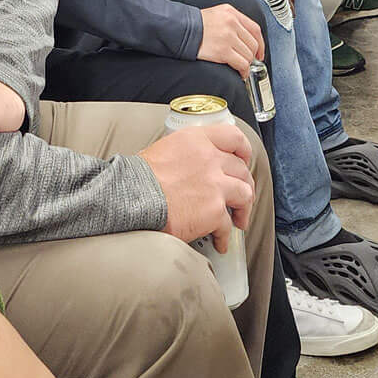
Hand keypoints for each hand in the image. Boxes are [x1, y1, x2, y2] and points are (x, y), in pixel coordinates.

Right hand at [138, 123, 253, 251]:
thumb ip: (186, 154)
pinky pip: (228, 225)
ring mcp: (215, 184)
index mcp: (196, 140)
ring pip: (245, 194)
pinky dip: (225, 236)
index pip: (233, 136)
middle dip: (245, 184)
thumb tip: (193, 167)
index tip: (244, 160)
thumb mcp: (163, 150)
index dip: (243, 150)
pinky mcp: (214, 210)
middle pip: (241, 169)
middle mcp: (209, 158)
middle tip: (241, 196)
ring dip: (243, 209)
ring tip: (238, 220)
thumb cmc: (139, 179)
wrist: (131, 199)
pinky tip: (220, 241)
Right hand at [194, 3, 264, 75]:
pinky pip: (242, 64)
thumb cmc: (194, 24)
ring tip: (241, 68)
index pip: (255, 28)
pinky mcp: (223, 51)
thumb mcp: (216, 14)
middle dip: (252, 55)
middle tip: (248, 61)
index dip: (260, 43)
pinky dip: (243, 71)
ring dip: (246, 64)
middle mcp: (231, 22)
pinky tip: (239, 73)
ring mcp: (228, 37)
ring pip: (248, 55)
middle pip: (253, 43)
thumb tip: (244, 38)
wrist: (180, 29)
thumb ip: (231, 21)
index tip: (259, 52)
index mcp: (231, 12)